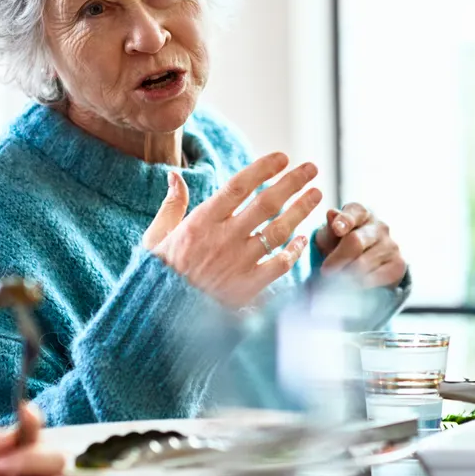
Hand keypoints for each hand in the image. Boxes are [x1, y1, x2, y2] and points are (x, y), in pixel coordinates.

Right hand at [142, 152, 321, 307]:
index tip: (282, 157)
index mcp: (201, 222)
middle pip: (266, 203)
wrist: (160, 318)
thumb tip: (175, 175)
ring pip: (278, 230)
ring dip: (301, 210)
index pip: (238, 186)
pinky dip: (294, 250)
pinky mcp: (247, 288)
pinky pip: (279, 265)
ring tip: (317, 195)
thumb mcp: (157, 237)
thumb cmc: (158, 276)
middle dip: (292, 182)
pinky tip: (303, 238)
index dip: (262, 168)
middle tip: (312, 168)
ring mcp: (238, 263)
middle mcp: (223, 239)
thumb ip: (172, 205)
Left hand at [314, 203, 406, 288]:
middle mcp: (379, 226)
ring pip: (364, 263)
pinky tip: (354, 286)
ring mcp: (391, 245)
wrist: (359, 266)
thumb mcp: (329, 236)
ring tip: (336, 281)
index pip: (354, 213)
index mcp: (360, 213)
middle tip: (325, 271)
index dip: (345, 220)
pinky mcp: (398, 264)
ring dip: (347, 275)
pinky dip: (362, 284)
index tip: (337, 229)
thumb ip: (330, 227)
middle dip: (337, 259)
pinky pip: (378, 277)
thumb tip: (331, 213)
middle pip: (355, 241)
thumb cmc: (339, 245)